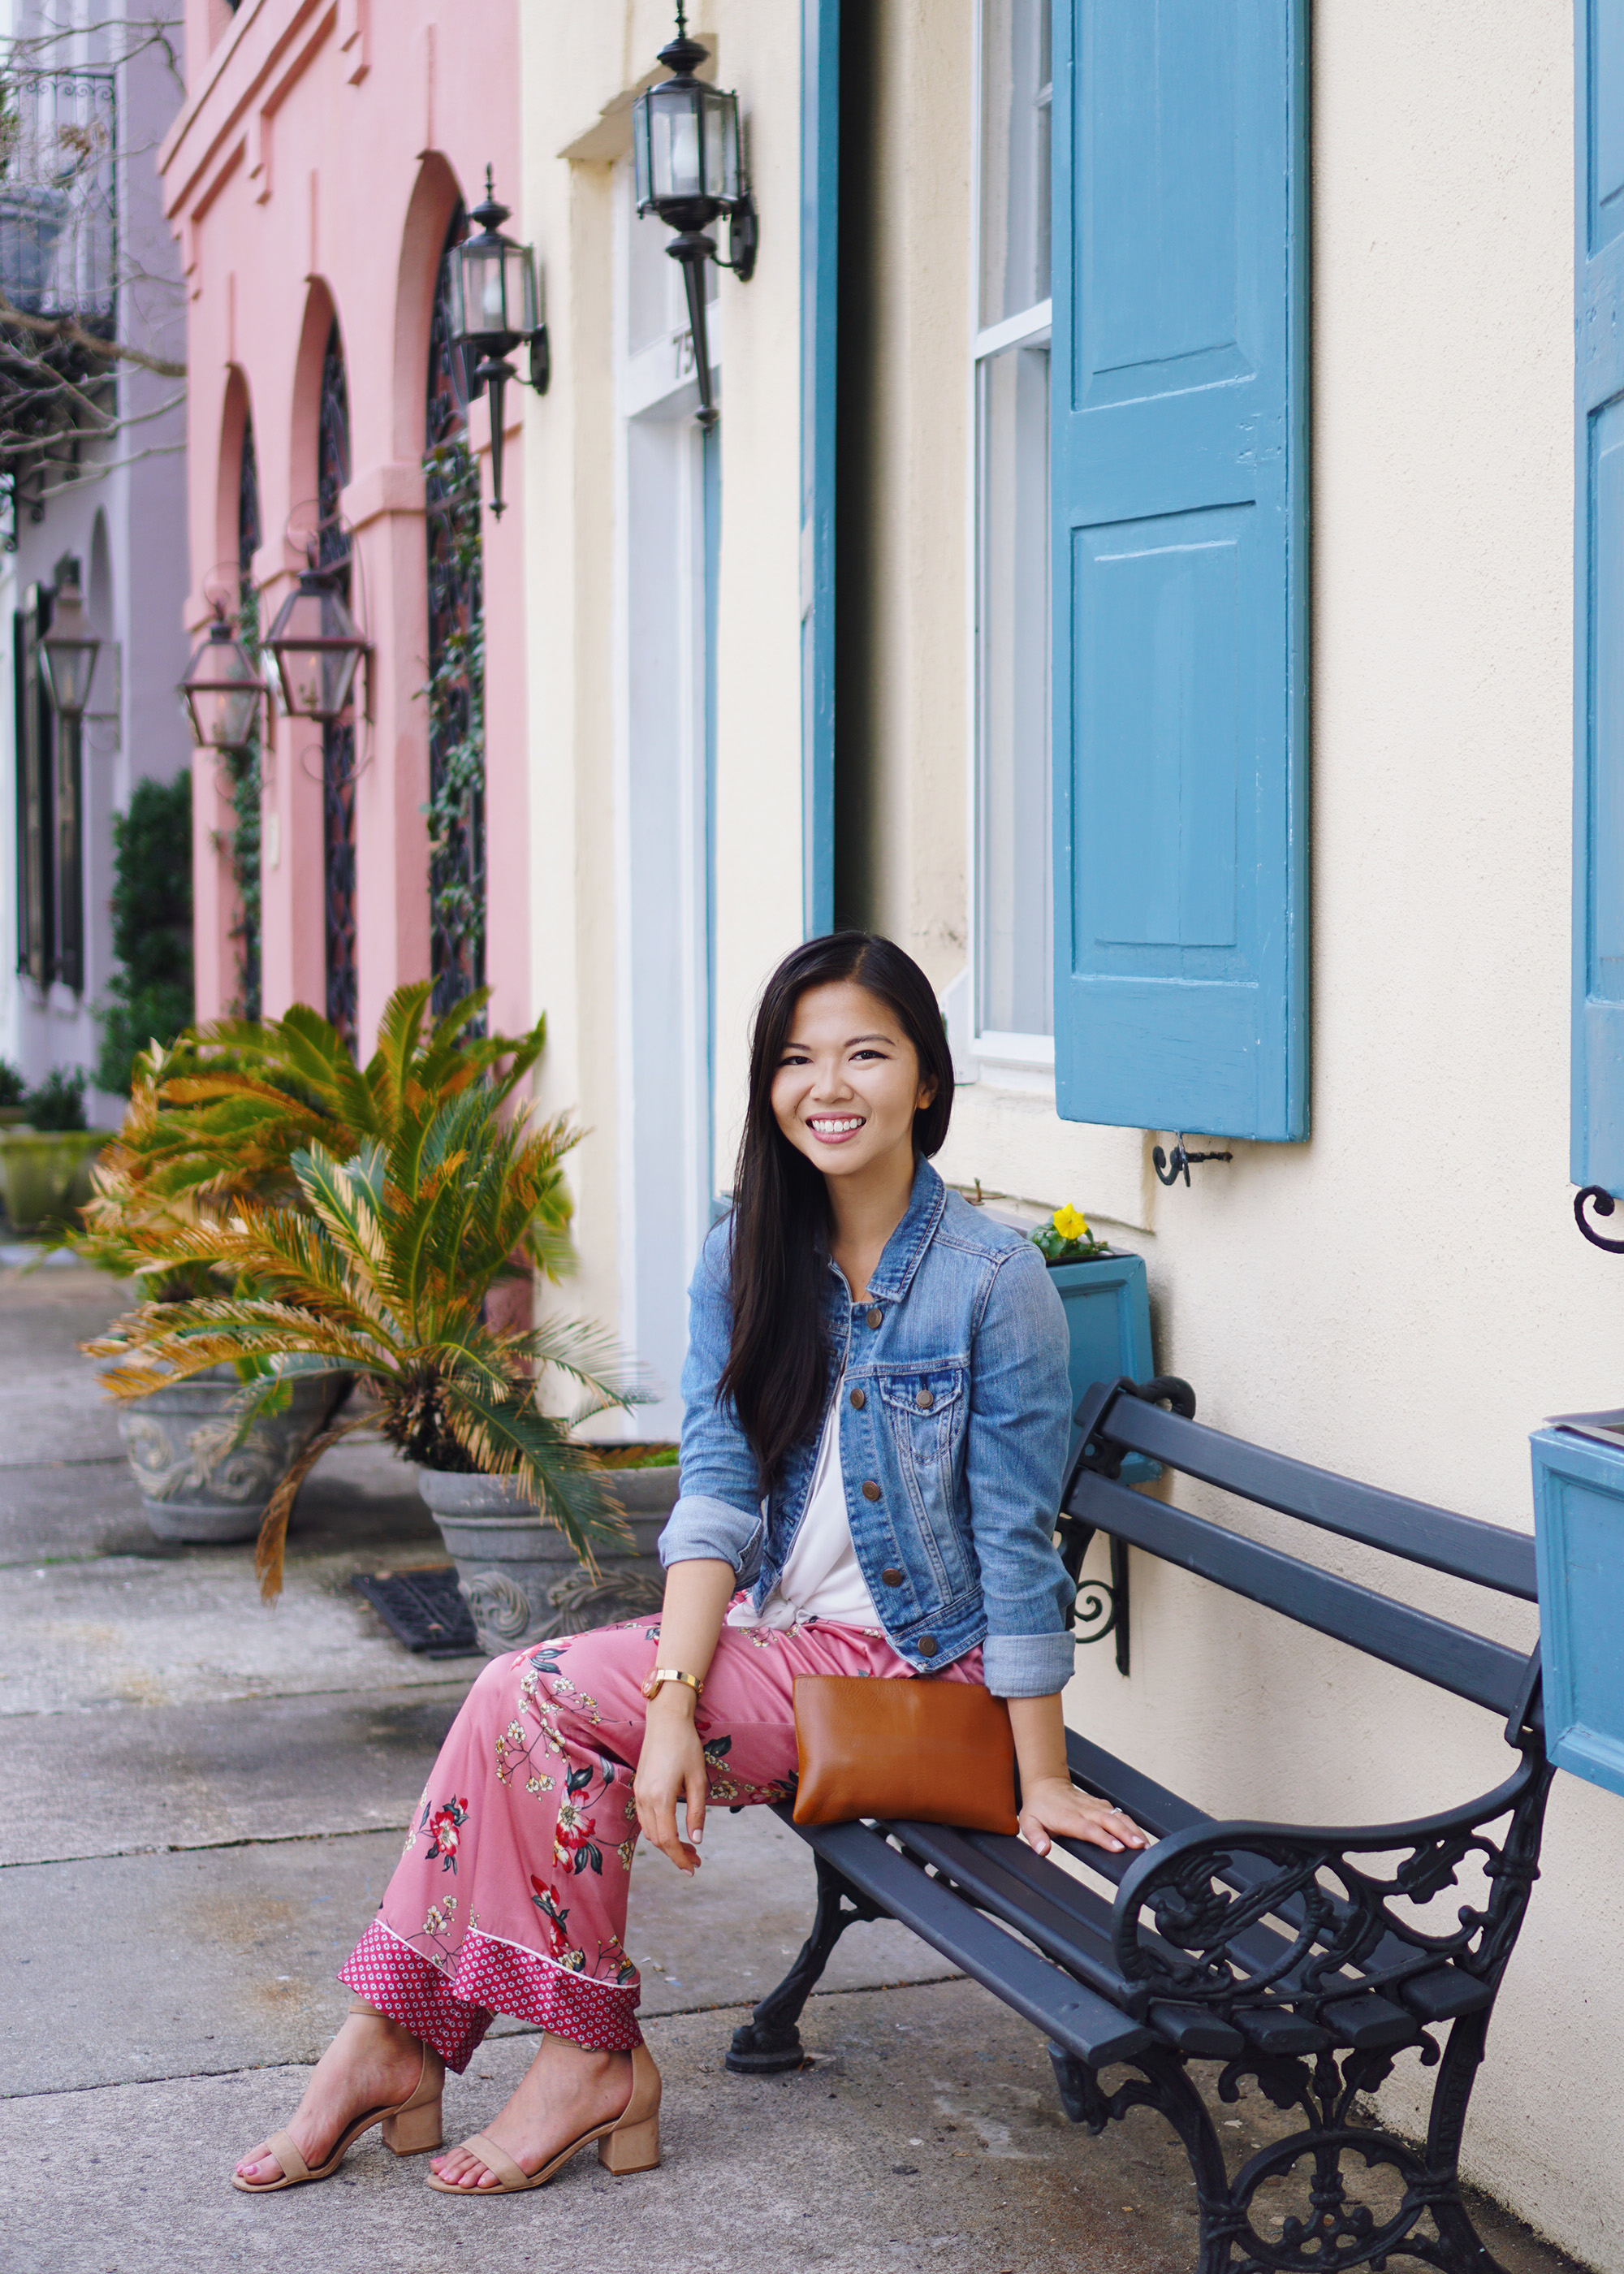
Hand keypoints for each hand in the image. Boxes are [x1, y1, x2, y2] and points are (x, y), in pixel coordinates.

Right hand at [633, 1691, 707, 1874]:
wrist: (666, 1719)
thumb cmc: (686, 1745)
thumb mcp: (698, 1779)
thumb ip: (697, 1811)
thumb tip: (697, 1839)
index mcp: (660, 1798)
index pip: (668, 1840)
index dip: (680, 1858)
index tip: (693, 1869)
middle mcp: (645, 1798)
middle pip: (656, 1839)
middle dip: (675, 1853)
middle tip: (696, 1860)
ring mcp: (638, 1792)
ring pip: (648, 1830)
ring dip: (666, 1842)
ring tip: (688, 1846)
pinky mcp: (638, 1786)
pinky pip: (644, 1817)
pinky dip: (657, 1829)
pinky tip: (672, 1827)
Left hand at [1018, 1774, 1148, 1858]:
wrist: (1045, 1783)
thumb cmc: (1038, 1807)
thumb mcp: (1029, 1823)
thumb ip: (1035, 1838)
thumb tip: (1042, 1850)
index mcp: (1069, 1818)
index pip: (1089, 1829)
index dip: (1104, 1838)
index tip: (1119, 1847)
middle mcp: (1085, 1811)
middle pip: (1109, 1822)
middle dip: (1127, 1834)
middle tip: (1141, 1847)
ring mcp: (1094, 1806)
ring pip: (1117, 1816)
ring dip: (1133, 1829)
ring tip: (1146, 1844)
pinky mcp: (1101, 1804)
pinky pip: (1118, 1812)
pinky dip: (1131, 1823)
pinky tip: (1141, 1834)